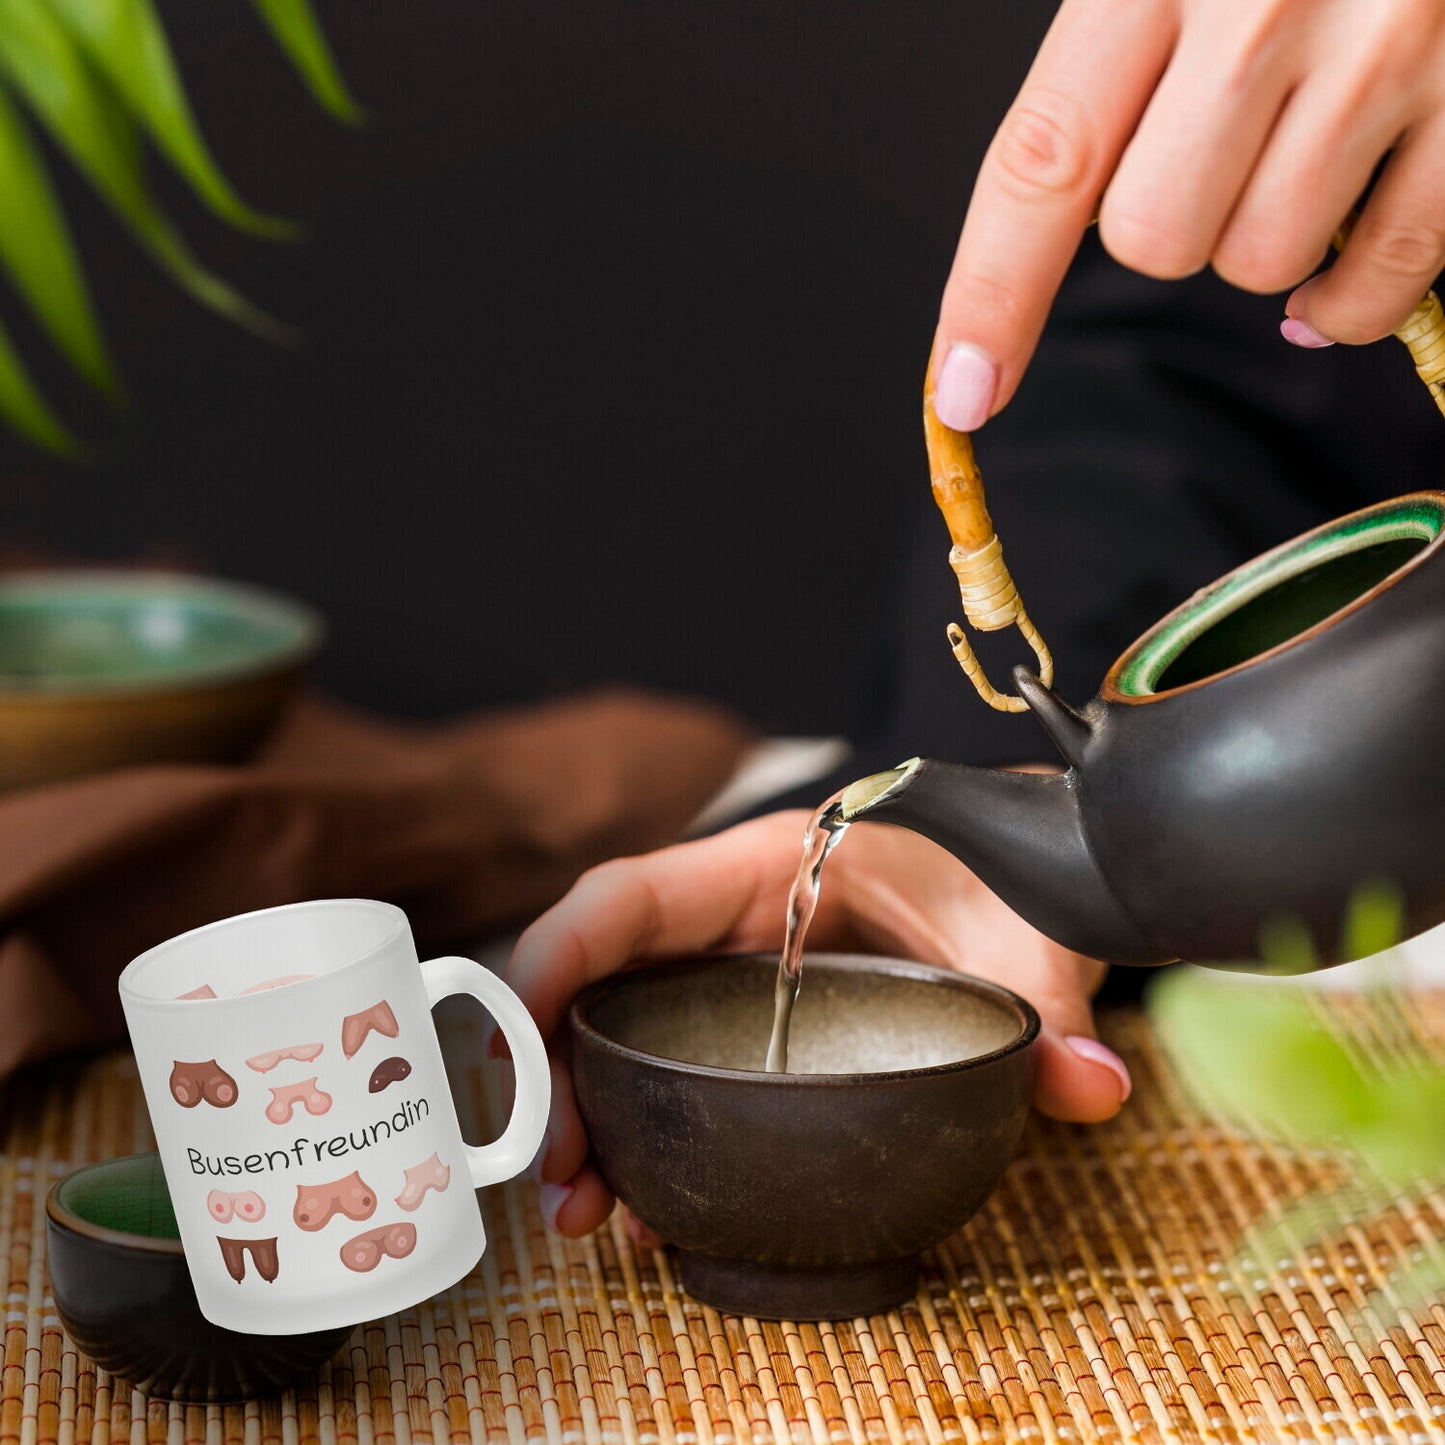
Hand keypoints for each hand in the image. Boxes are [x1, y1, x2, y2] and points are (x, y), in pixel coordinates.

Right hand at [503, 810, 1129, 1237]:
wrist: (1017, 865)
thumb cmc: (1000, 872)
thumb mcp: (1022, 938)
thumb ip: (1050, 1008)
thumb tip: (1091, 1088)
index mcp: (772, 868)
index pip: (630, 897)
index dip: (558, 957)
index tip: (519, 1038)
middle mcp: (731, 921)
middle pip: (606, 985)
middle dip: (559, 1080)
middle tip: (565, 1188)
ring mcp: (735, 974)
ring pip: (627, 1034)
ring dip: (592, 1120)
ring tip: (591, 1219)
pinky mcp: (753, 1022)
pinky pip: (671, 1065)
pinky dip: (644, 1129)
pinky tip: (650, 1204)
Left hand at [932, 0, 1444, 431]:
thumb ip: (1115, 65)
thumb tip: (1056, 231)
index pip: (1044, 162)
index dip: (993, 295)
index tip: (965, 389)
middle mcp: (1268, 1)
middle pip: (1154, 239)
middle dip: (1172, 225)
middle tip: (1223, 144)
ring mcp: (1389, 48)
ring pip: (1261, 264)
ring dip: (1268, 236)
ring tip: (1311, 141)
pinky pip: (1380, 277)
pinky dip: (1353, 291)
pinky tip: (1354, 224)